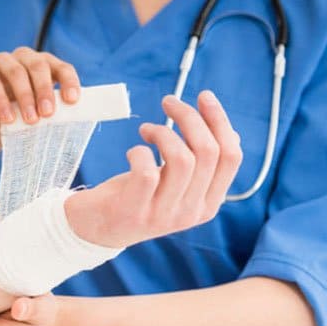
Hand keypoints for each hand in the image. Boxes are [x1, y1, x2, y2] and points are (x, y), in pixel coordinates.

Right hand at [0, 47, 81, 139]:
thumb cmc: (19, 117)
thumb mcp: (38, 113)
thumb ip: (51, 111)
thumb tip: (71, 121)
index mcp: (44, 65)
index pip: (61, 68)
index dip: (69, 81)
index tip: (72, 101)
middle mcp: (24, 58)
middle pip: (38, 66)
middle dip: (45, 90)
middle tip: (48, 113)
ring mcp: (1, 63)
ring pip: (16, 72)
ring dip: (26, 96)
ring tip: (31, 120)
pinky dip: (2, 102)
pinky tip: (8, 119)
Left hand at [67, 91, 242, 248]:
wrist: (95, 228)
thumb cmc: (138, 195)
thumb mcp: (176, 182)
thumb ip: (200, 164)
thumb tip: (229, 133)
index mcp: (208, 203)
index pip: (231, 157)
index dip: (220, 121)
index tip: (203, 97)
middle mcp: (191, 212)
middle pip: (208, 152)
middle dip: (190, 117)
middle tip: (168, 102)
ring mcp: (163, 215)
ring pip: (182, 160)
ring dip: (163, 132)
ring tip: (147, 129)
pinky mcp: (134, 211)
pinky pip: (146, 171)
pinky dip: (139, 152)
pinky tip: (133, 152)